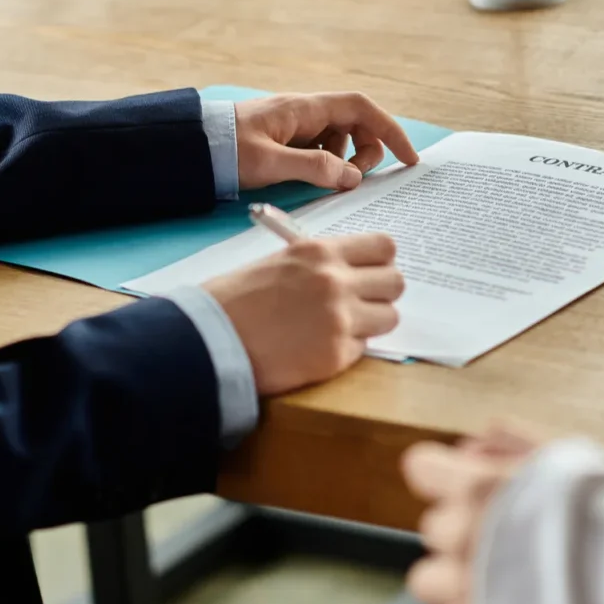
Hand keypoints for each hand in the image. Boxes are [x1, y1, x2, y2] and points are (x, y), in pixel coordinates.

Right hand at [203, 233, 403, 394]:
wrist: (207, 340)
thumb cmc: (235, 300)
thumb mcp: (280, 262)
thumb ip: (322, 263)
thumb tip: (357, 270)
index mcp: (321, 252)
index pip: (385, 246)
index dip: (382, 261)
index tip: (373, 272)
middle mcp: (336, 282)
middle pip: (396, 282)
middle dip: (383, 293)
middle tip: (362, 303)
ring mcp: (339, 320)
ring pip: (389, 318)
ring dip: (370, 323)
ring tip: (339, 328)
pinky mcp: (335, 356)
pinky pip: (363, 349)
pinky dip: (347, 350)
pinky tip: (317, 348)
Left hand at [234, 92, 418, 190]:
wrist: (190, 148)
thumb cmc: (224, 150)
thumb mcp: (269, 163)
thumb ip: (313, 168)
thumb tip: (351, 177)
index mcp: (304, 108)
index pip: (361, 108)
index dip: (389, 129)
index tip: (408, 157)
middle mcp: (305, 113)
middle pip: (356, 124)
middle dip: (366, 151)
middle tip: (353, 179)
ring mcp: (296, 127)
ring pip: (340, 139)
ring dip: (345, 161)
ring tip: (328, 181)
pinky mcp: (287, 142)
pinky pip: (321, 150)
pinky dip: (328, 165)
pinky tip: (312, 179)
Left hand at [401, 425, 541, 603]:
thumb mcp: (572, 461)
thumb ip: (518, 442)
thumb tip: (481, 436)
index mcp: (481, 487)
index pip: (423, 466)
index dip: (441, 474)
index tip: (457, 484)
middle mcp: (462, 535)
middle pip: (434, 527)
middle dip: (462, 532)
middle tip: (505, 541)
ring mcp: (461, 586)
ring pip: (427, 579)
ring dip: (454, 580)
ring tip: (498, 582)